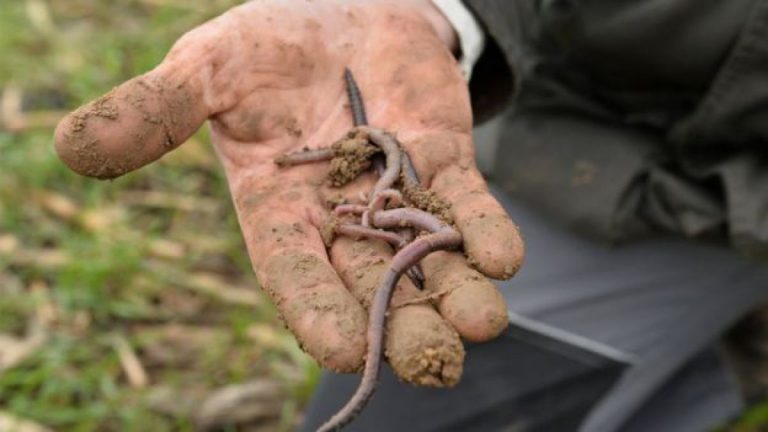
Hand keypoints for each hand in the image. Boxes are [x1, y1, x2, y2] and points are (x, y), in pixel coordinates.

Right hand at [54, 0, 523, 384]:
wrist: (339, 9)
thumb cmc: (264, 46)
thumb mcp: (206, 70)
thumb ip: (157, 111)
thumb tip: (74, 148)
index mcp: (277, 212)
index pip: (295, 275)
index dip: (316, 312)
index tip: (342, 352)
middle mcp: (340, 219)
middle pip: (371, 285)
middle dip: (401, 325)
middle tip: (431, 362)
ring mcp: (399, 196)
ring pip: (428, 259)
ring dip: (455, 294)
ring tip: (481, 324)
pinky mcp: (445, 163)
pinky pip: (467, 204)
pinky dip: (484, 232)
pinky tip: (501, 260)